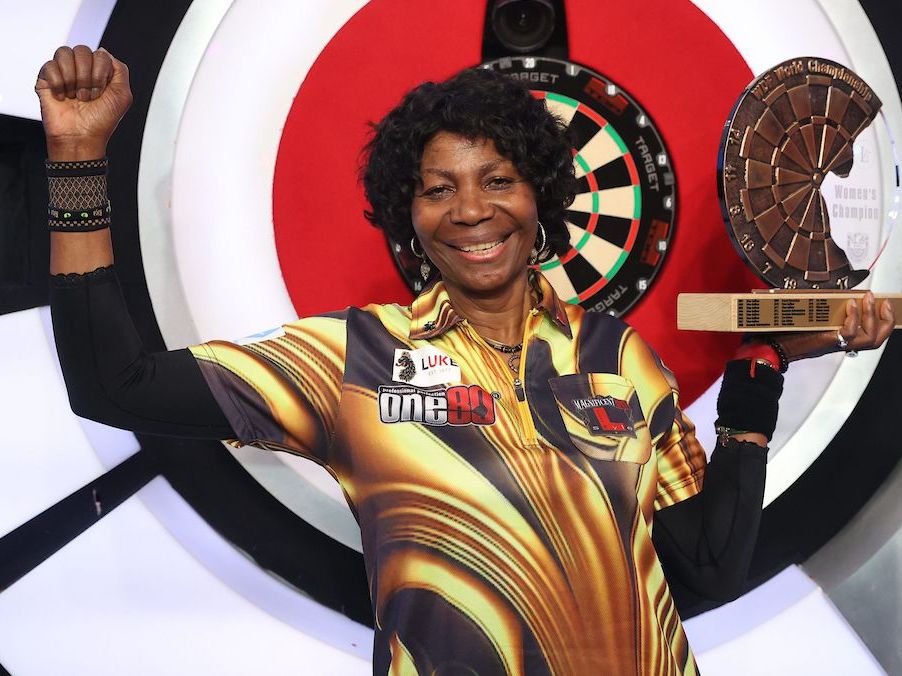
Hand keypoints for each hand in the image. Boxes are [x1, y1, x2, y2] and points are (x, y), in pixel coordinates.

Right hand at [35, 46, 132, 159]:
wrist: (81, 137)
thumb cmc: (102, 120)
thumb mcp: (122, 95)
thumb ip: (120, 70)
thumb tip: (103, 51)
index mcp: (98, 71)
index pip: (100, 54)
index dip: (101, 73)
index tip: (100, 93)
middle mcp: (80, 69)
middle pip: (82, 50)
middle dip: (87, 76)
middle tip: (88, 97)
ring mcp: (62, 72)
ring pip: (64, 53)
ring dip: (72, 78)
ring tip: (75, 97)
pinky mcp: (45, 79)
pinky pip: (49, 65)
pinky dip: (58, 83)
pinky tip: (62, 97)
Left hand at [775, 291, 894, 361]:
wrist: (774, 347)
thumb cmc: (788, 334)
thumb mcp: (814, 319)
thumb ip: (827, 312)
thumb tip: (838, 295)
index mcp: (841, 339)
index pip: (871, 335)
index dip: (883, 322)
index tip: (886, 305)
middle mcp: (842, 344)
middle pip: (875, 338)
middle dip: (885, 319)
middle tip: (883, 302)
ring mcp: (836, 344)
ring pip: (868, 337)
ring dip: (871, 315)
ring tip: (868, 299)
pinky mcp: (827, 341)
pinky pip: (849, 333)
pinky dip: (853, 318)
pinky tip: (850, 304)